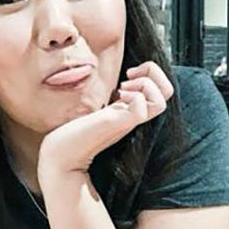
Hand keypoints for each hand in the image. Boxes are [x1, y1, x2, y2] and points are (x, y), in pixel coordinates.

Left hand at [38, 61, 173, 176]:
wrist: (60, 155)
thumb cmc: (73, 132)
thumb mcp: (97, 108)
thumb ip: (106, 99)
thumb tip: (108, 83)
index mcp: (131, 110)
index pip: (163, 90)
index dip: (151, 73)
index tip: (128, 75)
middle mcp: (134, 116)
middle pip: (169, 91)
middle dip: (154, 73)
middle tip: (128, 78)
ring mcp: (128, 121)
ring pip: (162, 100)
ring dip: (145, 84)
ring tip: (123, 89)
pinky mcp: (118, 125)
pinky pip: (141, 107)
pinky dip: (133, 96)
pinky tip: (116, 98)